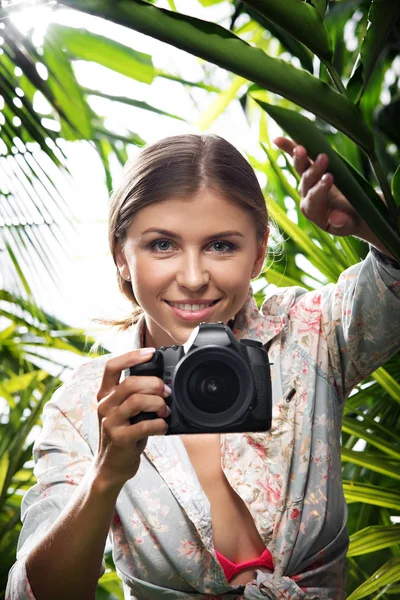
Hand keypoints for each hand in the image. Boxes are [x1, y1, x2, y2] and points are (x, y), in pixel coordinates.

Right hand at [95, 349, 169, 489]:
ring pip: (137, 401)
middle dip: (154, 384)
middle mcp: (104, 406)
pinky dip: (159, 424)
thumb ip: (135, 395)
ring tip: (165, 411)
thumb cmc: (124, 435)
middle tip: (167, 392)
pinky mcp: (119, 438)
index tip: (151, 353)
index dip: (132, 356)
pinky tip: (162, 427)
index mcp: (105, 395)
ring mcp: (109, 422)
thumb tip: (162, 382)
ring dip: (158, 404)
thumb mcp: (124, 412)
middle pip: (130, 383)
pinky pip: (143, 425)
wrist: (110, 468)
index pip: (112, 366)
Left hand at [273, 137, 361, 236]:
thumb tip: (336, 218)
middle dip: (314, 170)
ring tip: (301, 148)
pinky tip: (277, 139)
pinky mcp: (310, 170)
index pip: (314, 199)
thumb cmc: (351, 220)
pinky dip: (288, 147)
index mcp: (313, 211)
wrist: (352, 214)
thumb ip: (343, 224)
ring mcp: (307, 182)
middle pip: (307, 182)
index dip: (321, 189)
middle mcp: (306, 196)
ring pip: (301, 169)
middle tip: (323, 158)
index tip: (330, 178)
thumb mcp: (350, 226)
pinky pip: (299, 158)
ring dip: (300, 158)